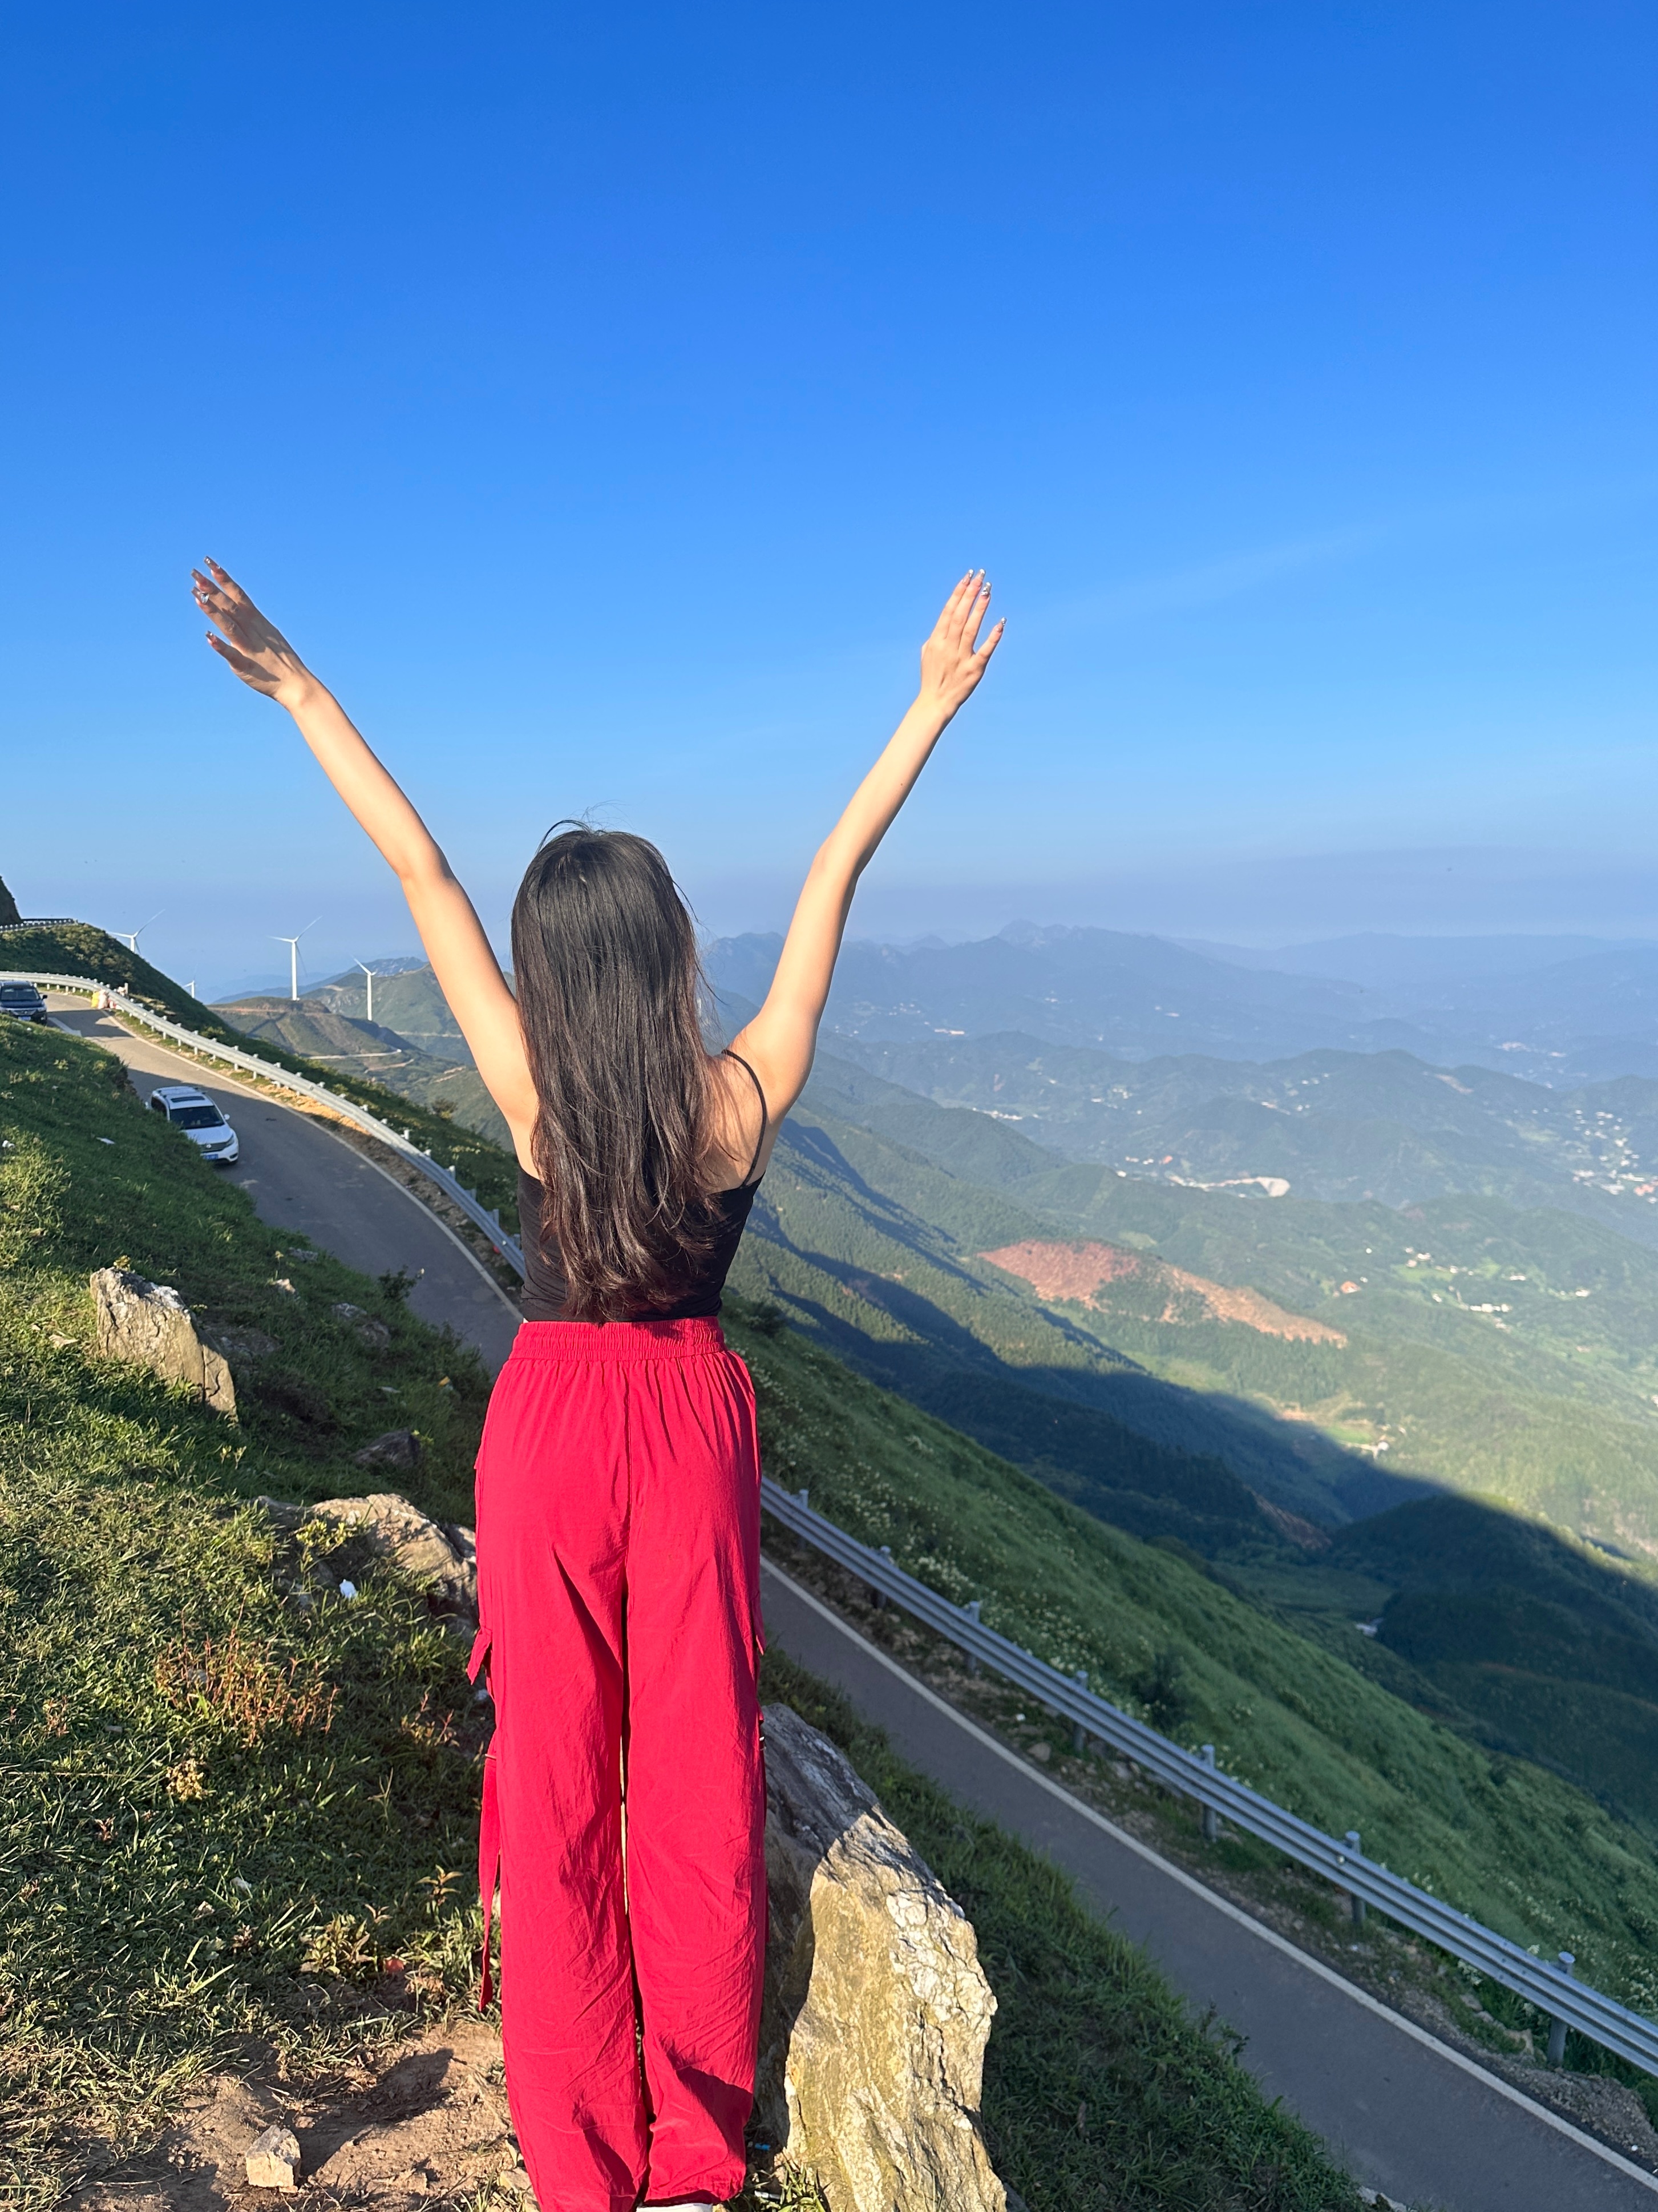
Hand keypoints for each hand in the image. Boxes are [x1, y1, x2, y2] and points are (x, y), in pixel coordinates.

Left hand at [192, 560, 315, 707]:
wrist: (296, 684)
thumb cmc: (280, 660)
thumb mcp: (266, 634)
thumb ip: (246, 623)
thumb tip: (228, 612)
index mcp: (257, 622)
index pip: (239, 595)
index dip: (224, 579)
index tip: (209, 563)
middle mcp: (252, 631)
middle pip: (230, 607)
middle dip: (212, 590)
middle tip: (195, 573)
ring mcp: (249, 648)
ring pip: (229, 626)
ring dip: (214, 611)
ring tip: (197, 597)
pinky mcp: (245, 666)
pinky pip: (232, 655)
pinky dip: (221, 646)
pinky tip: (208, 636)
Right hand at [918, 571, 1003, 720]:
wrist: (935, 703)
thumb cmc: (932, 677)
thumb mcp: (927, 654)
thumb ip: (935, 636)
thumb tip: (942, 622)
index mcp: (936, 640)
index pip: (948, 611)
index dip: (958, 592)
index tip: (967, 577)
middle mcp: (948, 646)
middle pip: (960, 615)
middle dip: (970, 594)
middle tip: (980, 577)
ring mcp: (961, 658)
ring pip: (971, 628)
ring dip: (980, 608)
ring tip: (988, 591)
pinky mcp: (974, 670)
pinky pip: (985, 651)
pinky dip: (993, 637)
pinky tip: (1000, 622)